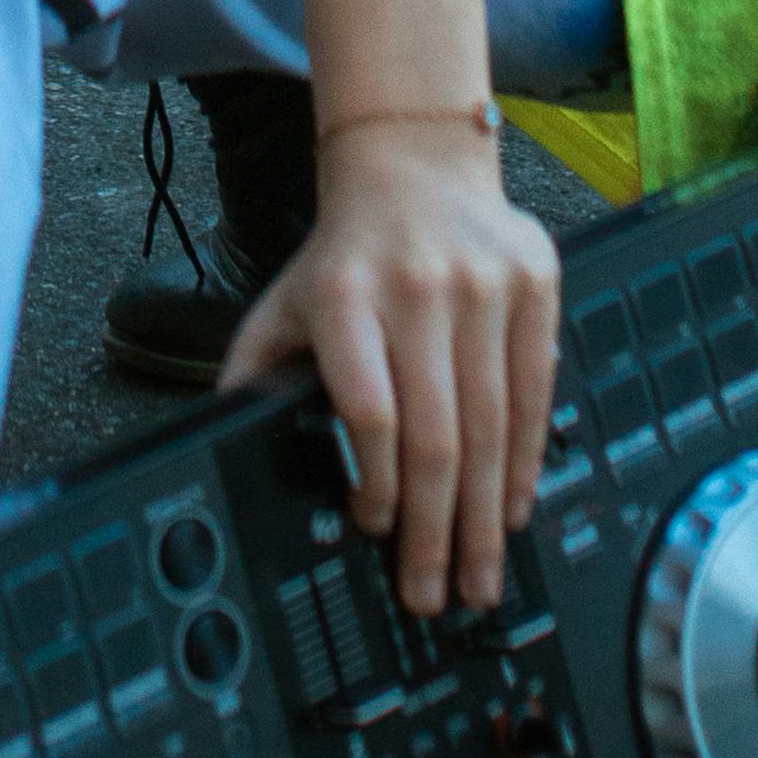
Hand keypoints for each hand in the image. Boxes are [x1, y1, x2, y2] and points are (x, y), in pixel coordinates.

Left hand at [221, 123, 558, 620]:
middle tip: (432, 594)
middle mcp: (419, 290)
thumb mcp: (282, 302)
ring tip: (477, 577)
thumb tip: (221, 446)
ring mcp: (484, 286)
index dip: (377, 483)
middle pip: (437, 435)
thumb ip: (254, 374)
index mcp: (346, 298)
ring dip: (484, 515)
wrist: (413, 164)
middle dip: (437, 531)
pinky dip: (525, 461)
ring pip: (493, 425)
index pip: (369, 409)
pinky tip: (511, 508)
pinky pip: (536, 391)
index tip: (373, 530)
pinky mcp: (535, 284)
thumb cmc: (344, 255)